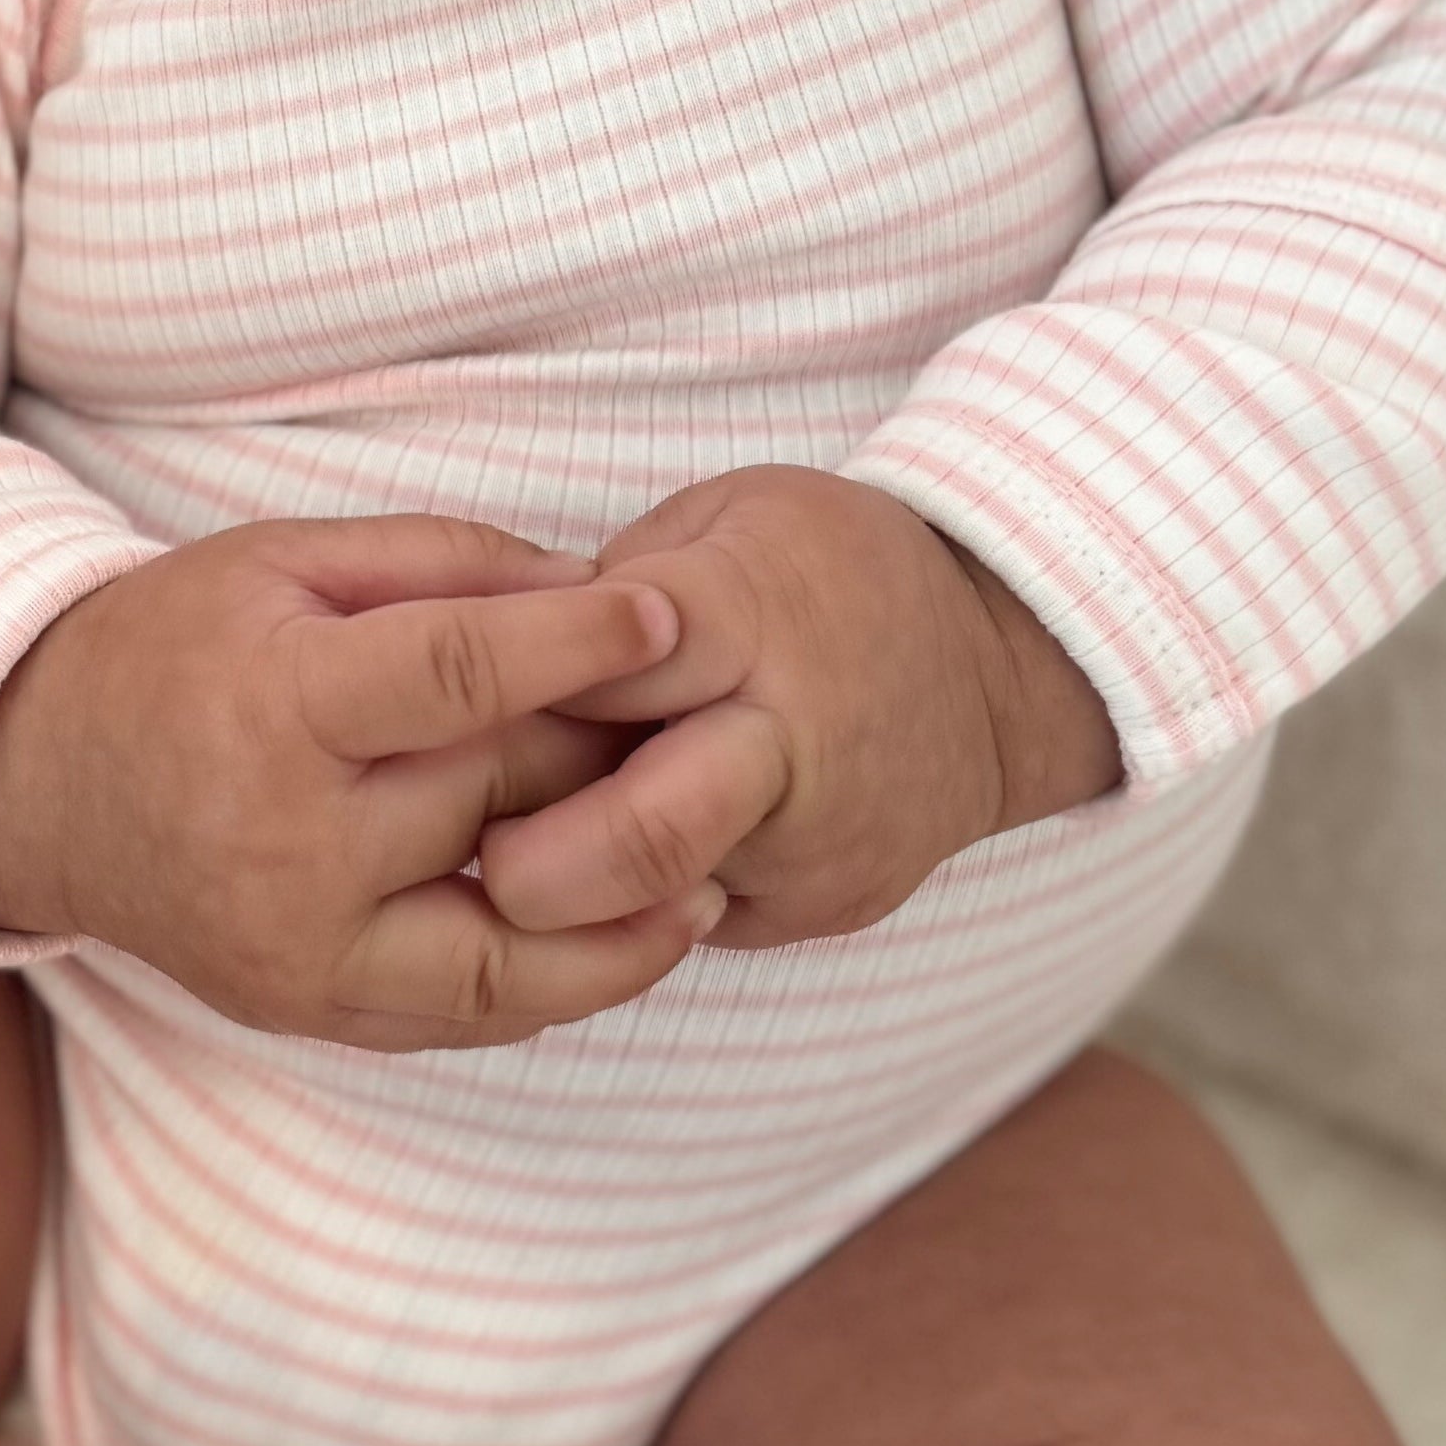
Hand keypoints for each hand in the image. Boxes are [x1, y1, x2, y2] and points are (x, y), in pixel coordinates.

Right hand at [0, 514, 713, 1049]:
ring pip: (508, 951)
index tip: (668, 619)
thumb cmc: (172, 647)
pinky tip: (631, 941)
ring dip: (623, 920)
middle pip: (498, 801)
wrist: (38, 783)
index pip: (457, 677)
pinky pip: (467, 1018)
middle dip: (606, 763)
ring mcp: (298, 948)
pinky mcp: (307, 1009)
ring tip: (713, 884)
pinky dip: (560, 986)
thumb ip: (441, 565)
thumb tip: (596, 589)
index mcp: (277, 709)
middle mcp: (288, 846)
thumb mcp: (284, 560)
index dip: (575, 644)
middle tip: (707, 735)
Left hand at [471, 467, 1123, 951]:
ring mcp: (810, 849)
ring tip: (538, 841)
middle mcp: (788, 749)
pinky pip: (690, 927)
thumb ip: (607, 590)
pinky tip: (623, 853)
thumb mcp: (724, 519)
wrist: (998, 669)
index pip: (592, 671)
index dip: (503, 691)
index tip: (448, 709)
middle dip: (523, 860)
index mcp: (750, 619)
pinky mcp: (818, 911)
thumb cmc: (830, 570)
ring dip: (571, 892)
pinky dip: (635, 902)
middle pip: (626, 845)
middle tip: (477, 834)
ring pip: (646, 914)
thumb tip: (489, 658)